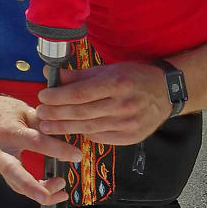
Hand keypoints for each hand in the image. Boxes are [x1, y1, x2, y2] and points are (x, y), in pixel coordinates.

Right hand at [0, 93, 81, 203]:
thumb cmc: (2, 111)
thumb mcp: (24, 110)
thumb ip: (44, 123)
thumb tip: (68, 133)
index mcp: (9, 131)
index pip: (36, 142)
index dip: (58, 150)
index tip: (77, 155)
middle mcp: (2, 150)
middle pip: (16, 174)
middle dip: (35, 187)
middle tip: (57, 193)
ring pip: (17, 185)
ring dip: (39, 193)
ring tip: (62, 191)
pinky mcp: (2, 170)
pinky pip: (17, 185)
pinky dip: (34, 191)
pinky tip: (50, 190)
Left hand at [39, 62, 174, 146]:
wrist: (166, 92)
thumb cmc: (133, 77)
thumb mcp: (108, 70)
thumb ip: (80, 76)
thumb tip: (52, 75)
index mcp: (117, 84)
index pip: (80, 93)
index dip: (58, 97)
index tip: (42, 97)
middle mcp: (124, 105)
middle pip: (81, 113)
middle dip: (56, 114)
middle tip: (40, 114)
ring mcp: (129, 124)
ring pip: (88, 128)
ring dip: (64, 127)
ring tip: (47, 126)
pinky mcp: (131, 137)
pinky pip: (100, 138)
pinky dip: (84, 134)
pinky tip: (71, 129)